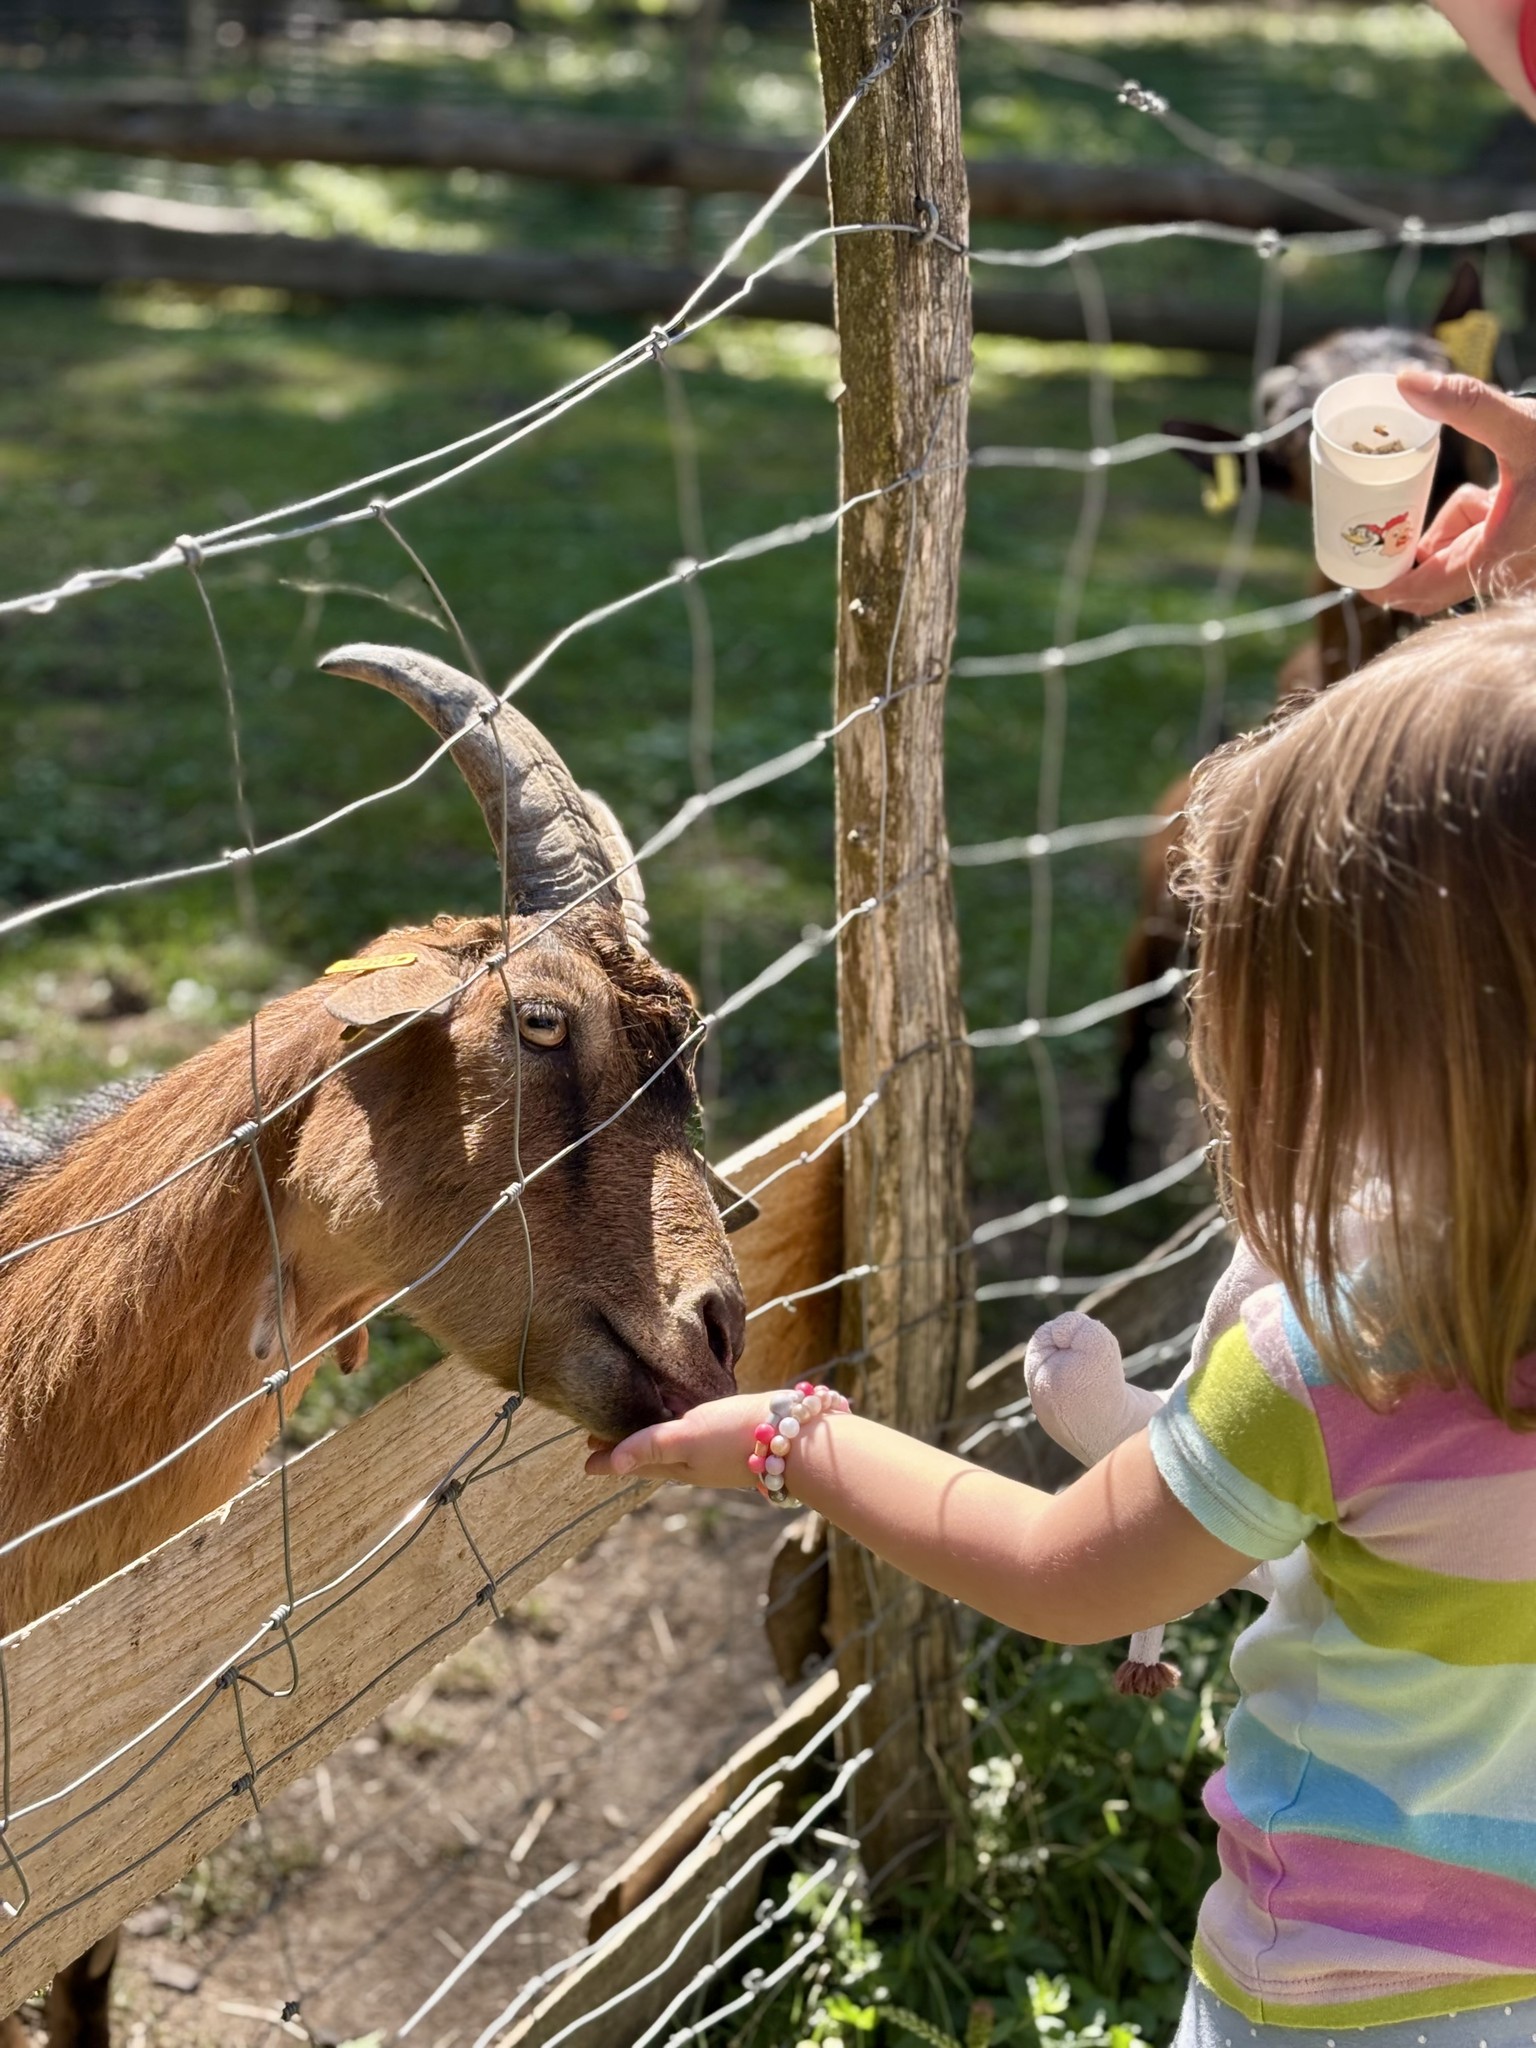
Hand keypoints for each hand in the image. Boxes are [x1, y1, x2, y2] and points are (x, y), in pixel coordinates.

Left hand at [584, 1390, 766, 1488]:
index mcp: (678, 1465)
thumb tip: (609, 1465)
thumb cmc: (736, 1437)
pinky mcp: (736, 1438)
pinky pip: (698, 1439)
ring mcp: (716, 1453)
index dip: (611, 1458)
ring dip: (652, 1443)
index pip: (635, 1462)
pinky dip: (682, 1433)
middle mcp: (695, 1463)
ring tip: (639, 1432)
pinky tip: (690, 1420)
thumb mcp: (688, 1438)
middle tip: (602, 1443)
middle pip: (652, 1458)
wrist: (795, 1441)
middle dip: (627, 1451)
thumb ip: (651, 1446)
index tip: (585, 1457)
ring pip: (675, 1451)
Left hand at [1378, 370, 1535, 614]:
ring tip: (1481, 490)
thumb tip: (1404, 380)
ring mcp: (1516, 567)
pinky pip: (1477, 546)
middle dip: (1408, 550)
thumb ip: (1466, 404)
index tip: (1351, 566)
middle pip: (1433, 580)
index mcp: (1500, 554)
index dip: (1382, 586)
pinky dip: (1470, 520)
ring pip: (1455, 556)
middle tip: (1380, 518)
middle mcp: (1509, 572)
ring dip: (1447, 526)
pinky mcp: (1521, 555)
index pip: (1422, 594)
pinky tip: (1492, 495)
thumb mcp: (1522, 424)